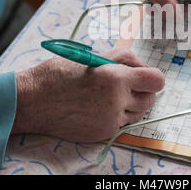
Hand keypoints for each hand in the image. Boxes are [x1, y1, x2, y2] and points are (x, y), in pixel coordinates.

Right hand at [12, 49, 163, 141]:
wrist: (33, 101)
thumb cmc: (59, 74)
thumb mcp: (93, 56)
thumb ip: (123, 59)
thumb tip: (142, 66)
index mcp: (116, 78)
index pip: (157, 81)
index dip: (152, 76)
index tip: (143, 75)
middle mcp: (117, 102)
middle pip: (150, 99)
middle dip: (142, 90)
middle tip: (125, 83)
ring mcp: (111, 120)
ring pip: (138, 113)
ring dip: (131, 104)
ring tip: (109, 95)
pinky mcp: (102, 133)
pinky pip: (121, 124)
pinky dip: (116, 115)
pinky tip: (98, 106)